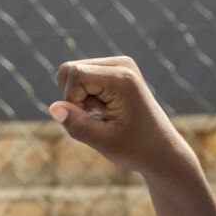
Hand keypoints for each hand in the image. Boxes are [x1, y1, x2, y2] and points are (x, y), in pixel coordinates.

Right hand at [49, 56, 194, 176]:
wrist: (162, 151)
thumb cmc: (136, 149)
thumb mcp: (104, 143)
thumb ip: (77, 125)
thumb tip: (53, 108)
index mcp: (122, 78)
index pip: (74, 74)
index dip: (71, 100)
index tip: (90, 120)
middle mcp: (122, 64)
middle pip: (70, 70)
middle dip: (73, 97)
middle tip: (96, 118)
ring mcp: (120, 65)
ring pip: (74, 74)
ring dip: (80, 99)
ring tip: (103, 115)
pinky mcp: (116, 71)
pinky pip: (83, 78)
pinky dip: (86, 97)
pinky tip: (105, 111)